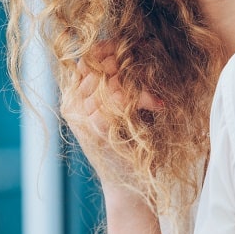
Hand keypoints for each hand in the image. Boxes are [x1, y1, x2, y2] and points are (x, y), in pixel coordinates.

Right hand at [60, 42, 160, 192]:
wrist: (129, 189)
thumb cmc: (132, 147)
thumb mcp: (124, 109)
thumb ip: (120, 83)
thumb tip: (139, 45)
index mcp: (74, 98)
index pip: (87, 59)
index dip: (111, 47)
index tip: (138, 44)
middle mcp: (73, 105)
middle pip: (100, 65)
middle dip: (130, 58)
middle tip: (154, 55)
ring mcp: (82, 117)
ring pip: (111, 80)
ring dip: (141, 79)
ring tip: (161, 86)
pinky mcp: (96, 128)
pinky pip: (119, 97)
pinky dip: (144, 98)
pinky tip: (160, 105)